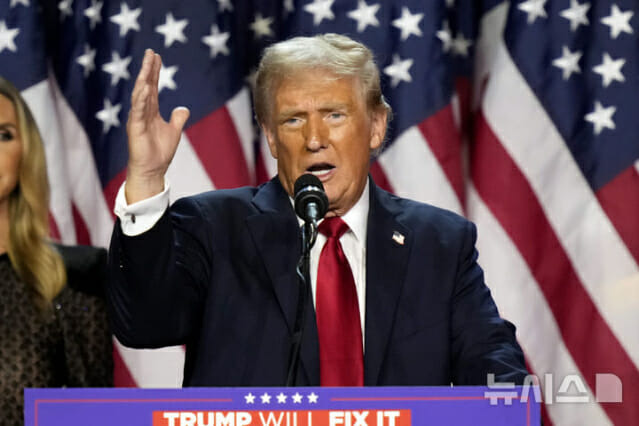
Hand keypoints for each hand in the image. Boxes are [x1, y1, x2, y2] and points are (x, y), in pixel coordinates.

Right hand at [125, 49, 189, 202]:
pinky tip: (144, 87)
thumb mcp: (174, 131)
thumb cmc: (159, 152)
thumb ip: (178, 118)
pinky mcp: (136, 128)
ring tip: (147, 65)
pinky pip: (138, 111)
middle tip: (150, 52)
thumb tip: (183, 109)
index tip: (156, 56)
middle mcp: (142, 112)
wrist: (153, 169)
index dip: (154, 72)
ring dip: (143, 79)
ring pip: (140, 95)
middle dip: (148, 69)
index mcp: (150, 111)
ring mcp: (138, 119)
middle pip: (145, 86)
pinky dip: (141, 99)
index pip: (152, 87)